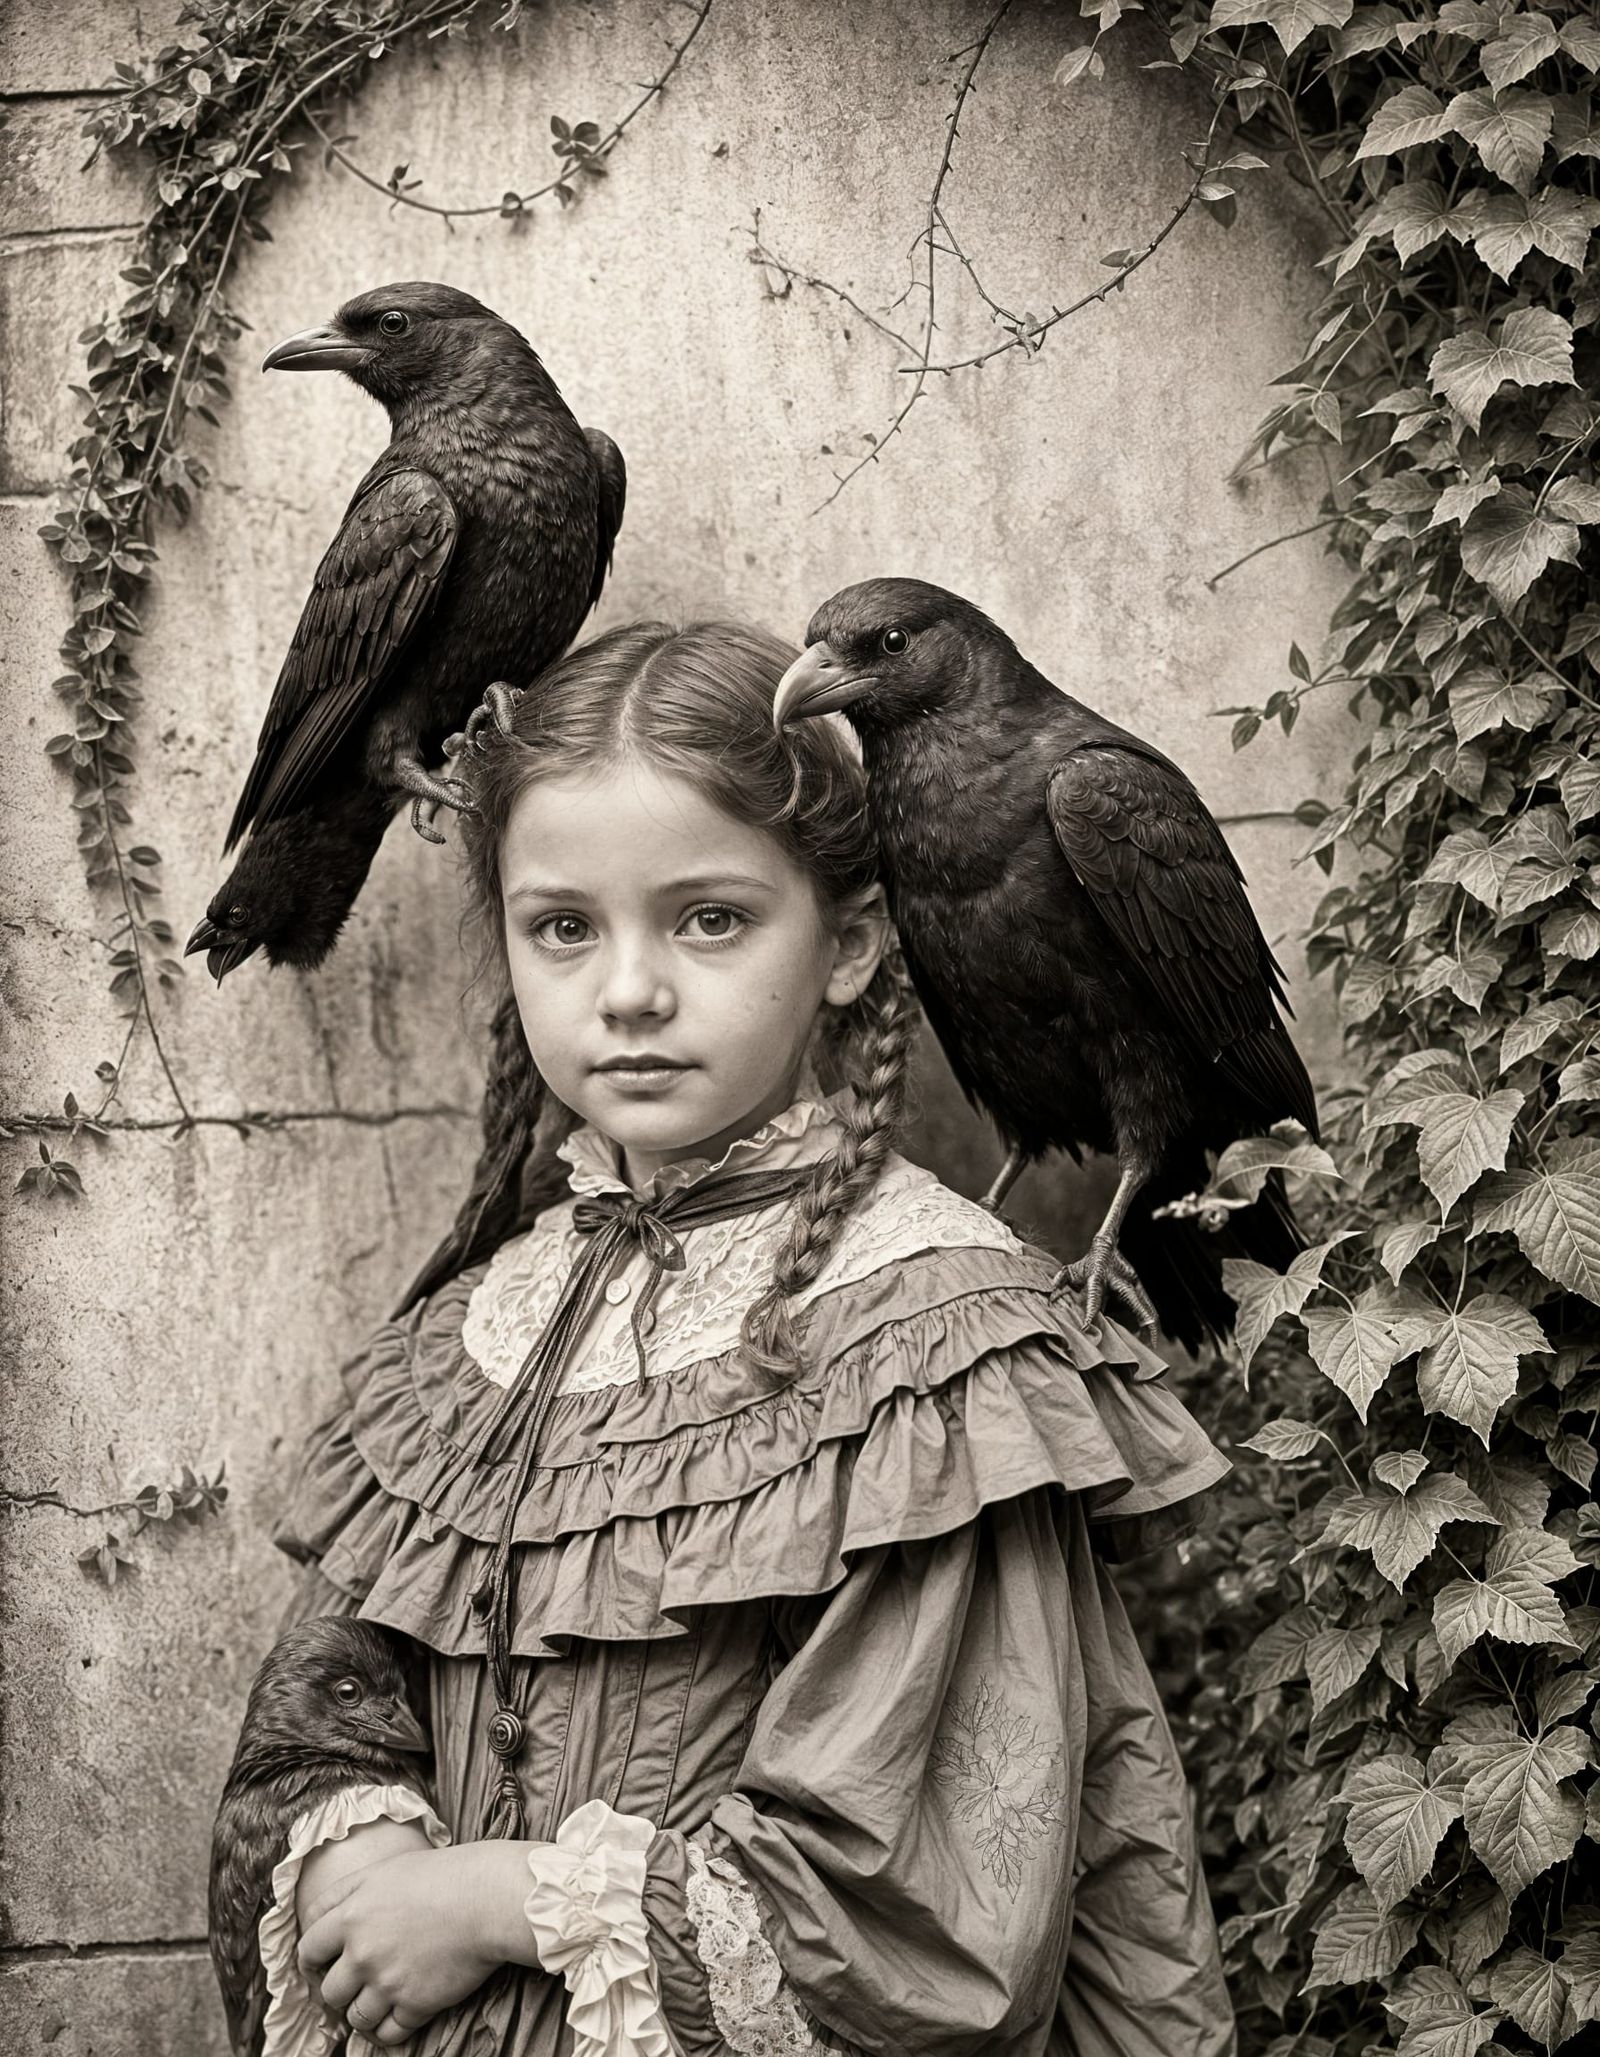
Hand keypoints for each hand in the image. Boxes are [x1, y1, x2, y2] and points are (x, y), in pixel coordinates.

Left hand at [298, 1840, 537, 2043]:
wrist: (487, 1898)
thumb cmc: (442, 1875)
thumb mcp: (386, 1868)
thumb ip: (347, 1891)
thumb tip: (319, 1914)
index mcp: (351, 1915)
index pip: (307, 1948)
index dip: (310, 1959)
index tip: (319, 1964)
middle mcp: (363, 1953)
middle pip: (329, 1991)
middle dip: (339, 1989)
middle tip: (355, 1983)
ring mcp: (388, 1982)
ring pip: (356, 2017)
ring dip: (363, 2011)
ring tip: (378, 1999)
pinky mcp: (414, 2005)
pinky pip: (387, 2034)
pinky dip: (388, 2030)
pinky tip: (396, 2017)